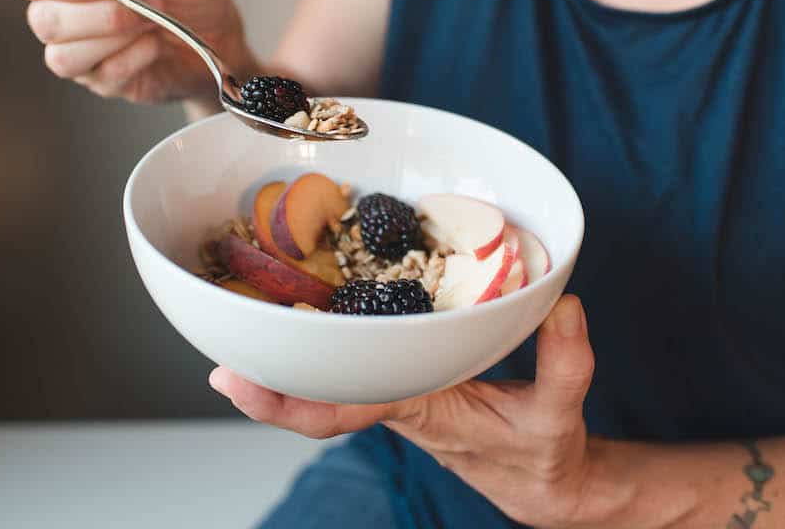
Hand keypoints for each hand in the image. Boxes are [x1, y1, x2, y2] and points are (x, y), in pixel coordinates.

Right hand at [7, 0, 253, 103]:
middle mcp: (67, 13)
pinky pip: (101, 75)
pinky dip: (134, 56)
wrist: (223, 35)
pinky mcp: (105, 83)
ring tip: (154, 20)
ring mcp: (84, 53)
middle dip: (96, 10)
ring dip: (117, 35)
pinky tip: (155, 44)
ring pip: (63, 54)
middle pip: (41, 18)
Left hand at [209, 295, 597, 528]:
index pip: (344, 408)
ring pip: (332, 379)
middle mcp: (398, 400)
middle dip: (269, 378)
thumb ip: (564, 362)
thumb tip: (562, 304)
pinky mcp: (409, 380)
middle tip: (220, 350)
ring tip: (251, 320)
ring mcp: (400, 392)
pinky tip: (313, 320)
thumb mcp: (560, 413)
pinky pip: (359, 365)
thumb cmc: (543, 452)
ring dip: (292, 359)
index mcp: (422, 409)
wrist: (540, 480)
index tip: (235, 382)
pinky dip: (330, 348)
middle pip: (320, 393)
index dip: (287, 400)